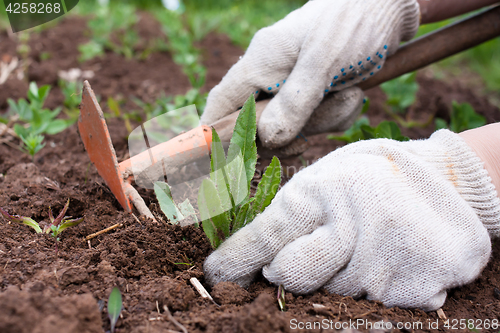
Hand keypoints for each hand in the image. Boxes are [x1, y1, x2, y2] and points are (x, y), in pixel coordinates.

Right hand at [200, 0, 419, 147]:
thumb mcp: (325, 62)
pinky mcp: (315, 90)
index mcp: (260, 62)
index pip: (222, 102)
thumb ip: (295, 102)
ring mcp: (293, 83)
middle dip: (292, 132)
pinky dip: (337, 114)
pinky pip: (318, 118)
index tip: (220, 162)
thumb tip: (268, 139)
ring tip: (348, 94)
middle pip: (260, 124)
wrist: (388, 6)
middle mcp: (271, 74)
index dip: (215, 133)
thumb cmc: (353, 23)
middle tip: (314, 128)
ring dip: (324, 119)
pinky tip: (353, 94)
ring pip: (295, 124)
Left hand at [204, 130, 499, 310]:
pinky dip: (370, 287)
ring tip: (361, 242)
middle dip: (289, 270)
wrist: (440, 180)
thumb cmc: (366, 178)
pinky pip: (370, 304)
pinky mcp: (415, 287)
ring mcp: (385, 260)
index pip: (266, 236)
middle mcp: (352, 226)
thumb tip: (250, 258)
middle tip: (315, 246)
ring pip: (332, 293)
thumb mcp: (324, 178)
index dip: (236, 259)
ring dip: (338, 274)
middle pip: (293, 276)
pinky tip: (385, 258)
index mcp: (323, 191)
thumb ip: (289, 214)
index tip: (217, 274)